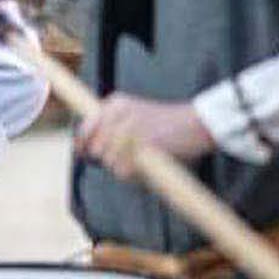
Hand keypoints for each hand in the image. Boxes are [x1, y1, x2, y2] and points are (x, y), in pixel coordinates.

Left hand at [77, 96, 215, 178]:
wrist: (196, 123)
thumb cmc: (168, 124)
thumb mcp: (136, 114)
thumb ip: (111, 126)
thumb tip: (85, 149)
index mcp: (116, 103)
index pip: (85, 127)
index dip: (82, 144)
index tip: (84, 154)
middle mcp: (119, 114)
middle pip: (96, 149)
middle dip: (107, 159)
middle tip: (128, 160)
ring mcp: (129, 129)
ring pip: (109, 162)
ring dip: (123, 168)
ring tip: (142, 161)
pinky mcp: (140, 145)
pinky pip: (122, 171)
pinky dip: (132, 175)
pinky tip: (146, 167)